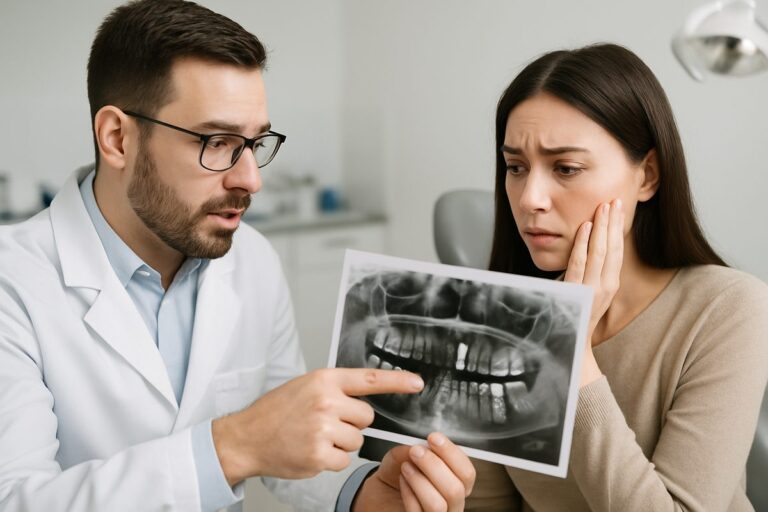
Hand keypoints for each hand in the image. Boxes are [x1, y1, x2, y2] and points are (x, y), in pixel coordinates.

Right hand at [212, 368, 423, 484]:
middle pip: (366, 417)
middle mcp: (326, 401)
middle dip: (352, 423)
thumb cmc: (276, 411)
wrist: (246, 437)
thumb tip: (365, 396)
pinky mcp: (319, 454)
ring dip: (342, 443)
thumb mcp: (305, 386)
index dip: (397, 381)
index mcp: (324, 380)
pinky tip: (312, 451)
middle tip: (326, 423)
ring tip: (314, 437)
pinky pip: (345, 460)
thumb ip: (334, 388)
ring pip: (357, 440)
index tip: (418, 383)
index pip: (370, 378)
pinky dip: (332, 460)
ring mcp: (323, 428)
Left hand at [353, 433, 475, 511]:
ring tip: (406, 466)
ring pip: (438, 505)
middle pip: (455, 489)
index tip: (434, 438)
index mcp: (457, 484)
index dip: (452, 454)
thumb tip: (420, 445)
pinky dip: (409, 494)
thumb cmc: (398, 475)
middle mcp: (451, 504)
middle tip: (416, 451)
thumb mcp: (403, 456)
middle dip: (434, 465)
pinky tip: (402, 481)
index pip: (467, 473)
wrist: (380, 494)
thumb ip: (412, 449)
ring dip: (420, 481)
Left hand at [564, 199, 623, 385]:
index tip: (618, 207)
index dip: (618, 228)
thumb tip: (591, 249)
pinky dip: (584, 244)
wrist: (572, 345)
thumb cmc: (576, 316)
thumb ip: (591, 272)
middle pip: (613, 247)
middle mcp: (606, 286)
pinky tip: (586, 227)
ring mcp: (593, 290)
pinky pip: (581, 264)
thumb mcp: (589, 291)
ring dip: (602, 227)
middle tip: (614, 199)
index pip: (618, 250)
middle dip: (614, 221)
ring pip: (600, 252)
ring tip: (603, 206)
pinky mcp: (579, 293)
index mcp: (610, 284)